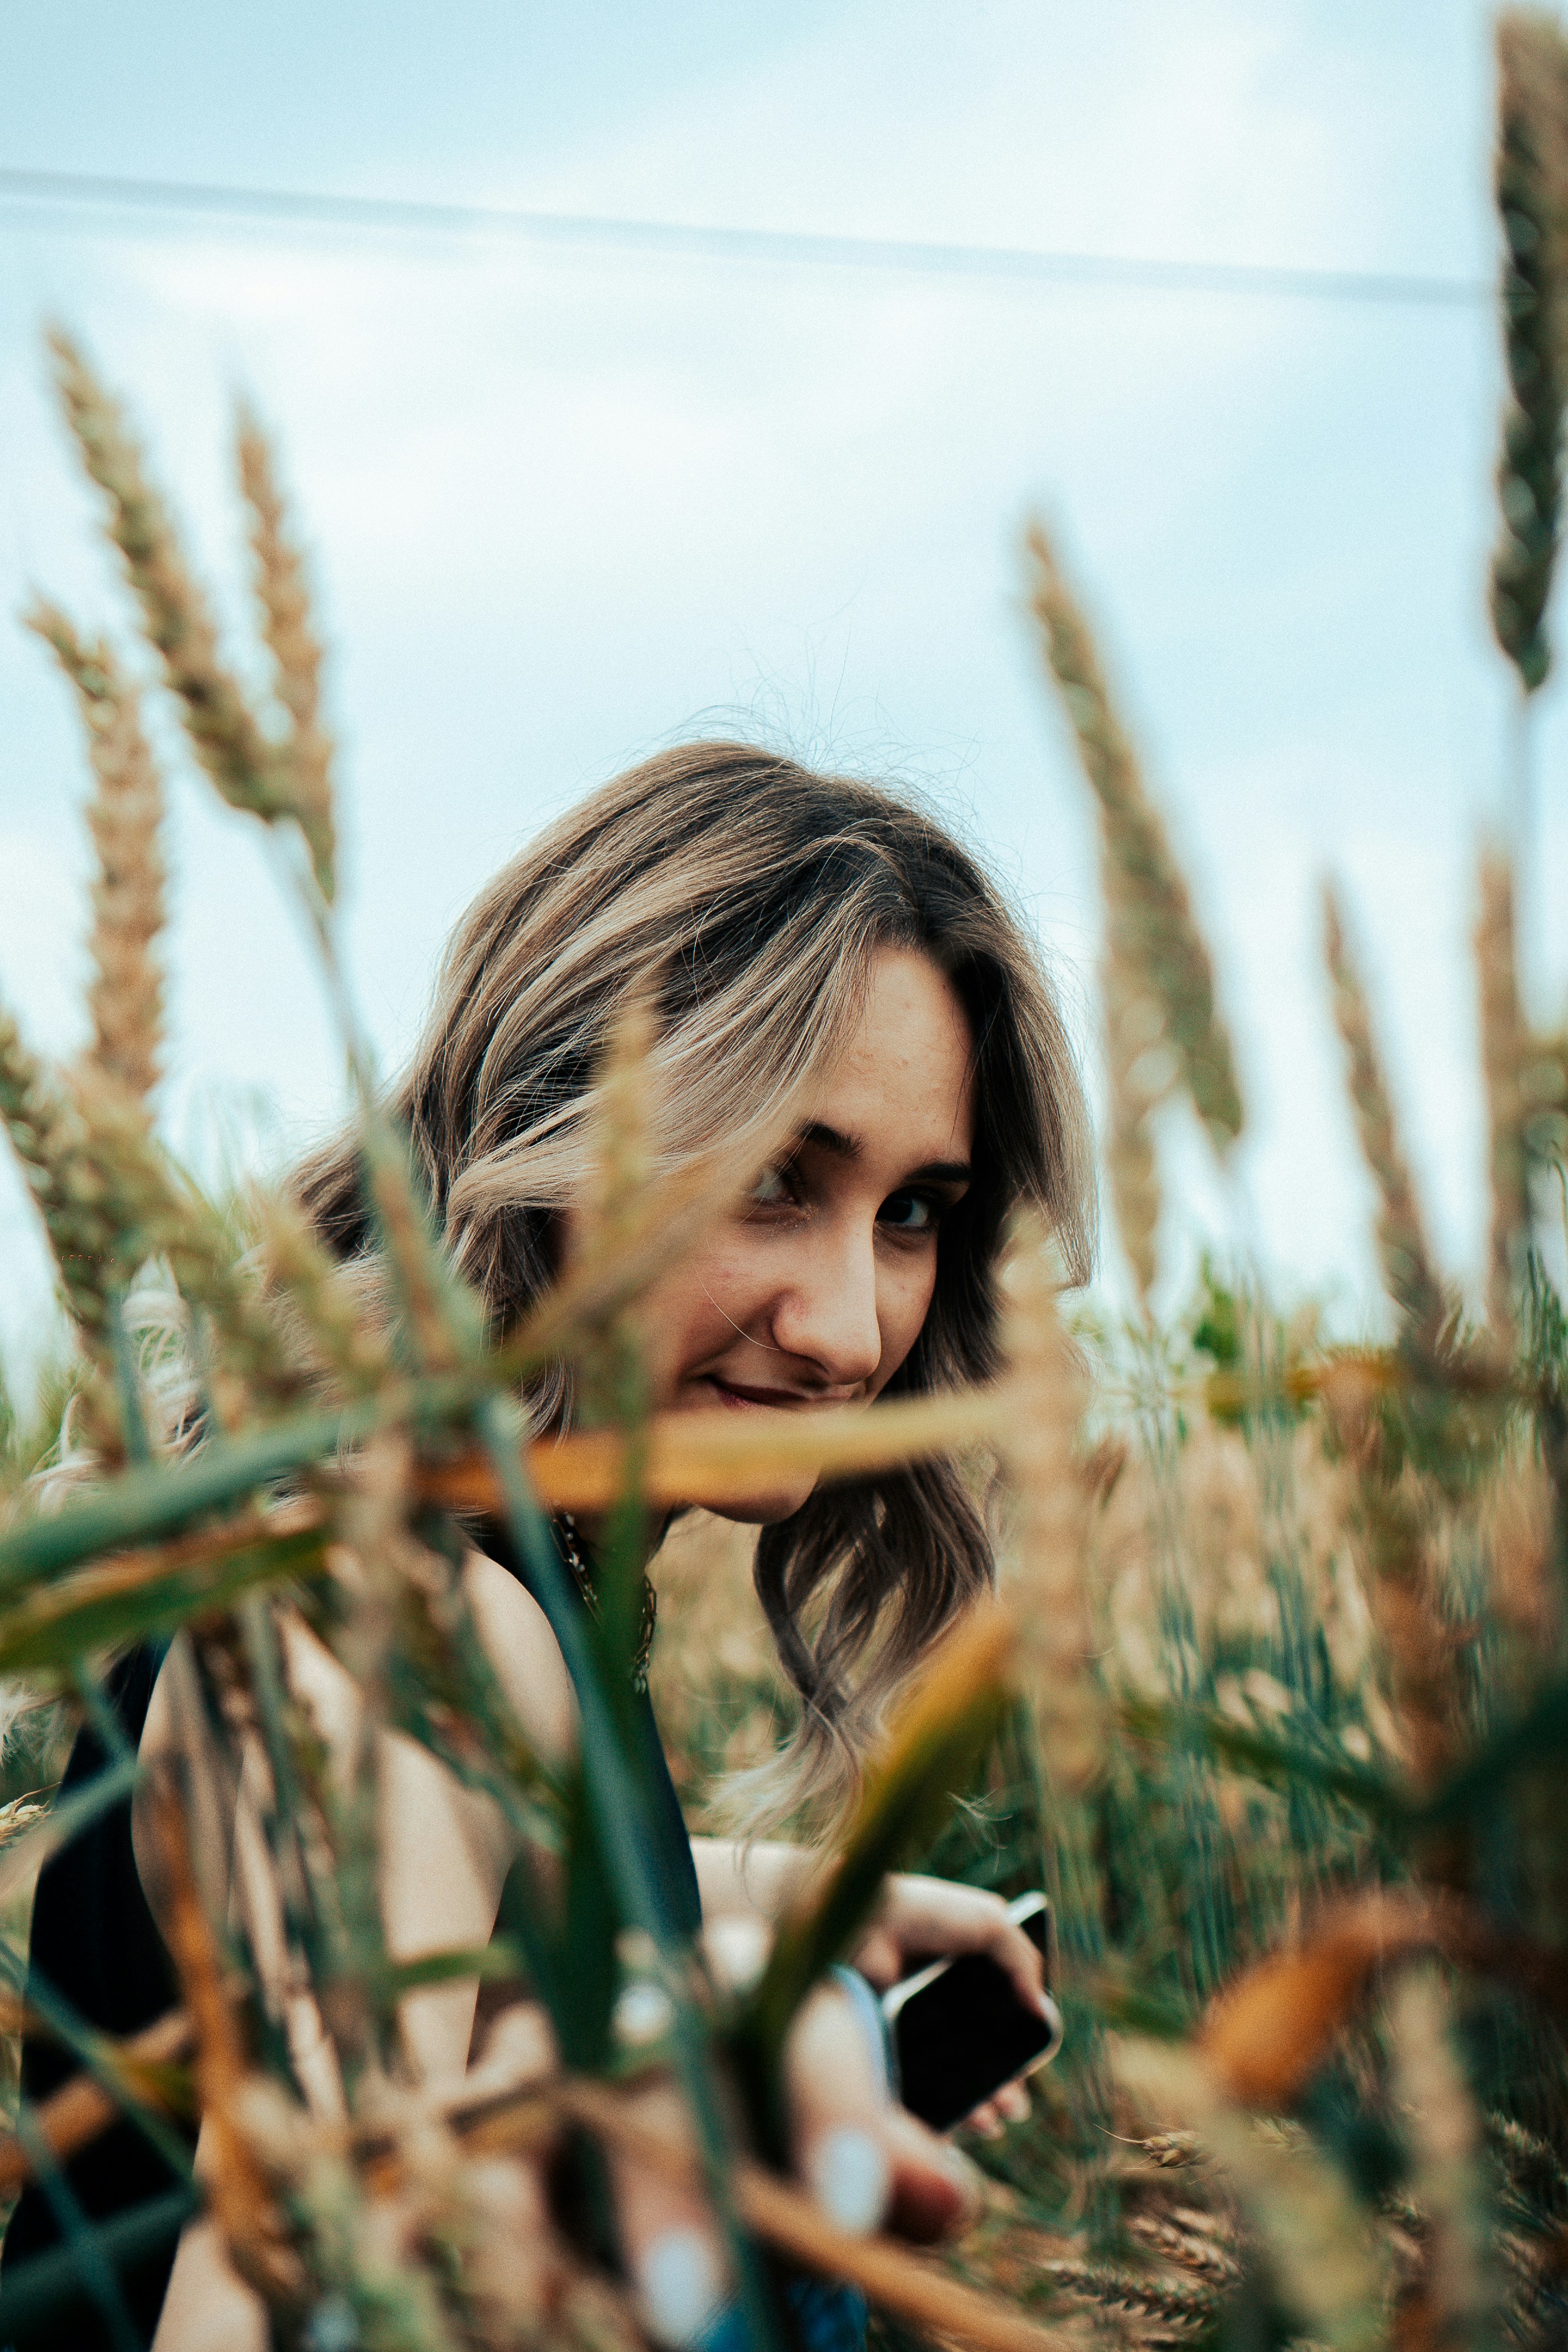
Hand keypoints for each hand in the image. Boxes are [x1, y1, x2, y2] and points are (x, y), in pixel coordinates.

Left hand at [851, 1875, 1049, 2136]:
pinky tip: (961, 2123)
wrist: (862, 1925)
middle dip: (1003, 2086)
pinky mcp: (891, 2053)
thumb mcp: (990, 1922)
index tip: (1031, 2062)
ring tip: (993, 2122)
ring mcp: (917, 2032)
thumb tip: (1044, 2014)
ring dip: (979, 2105)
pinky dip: (943, 2113)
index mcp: (968, 1973)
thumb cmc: (925, 1914)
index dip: (1019, 2043)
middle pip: (981, 2056)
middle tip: (1016, 2109)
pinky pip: (921, 2093)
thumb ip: (1024, 1961)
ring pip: (954, 2081)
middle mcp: (943, 2006)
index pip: (1002, 2017)